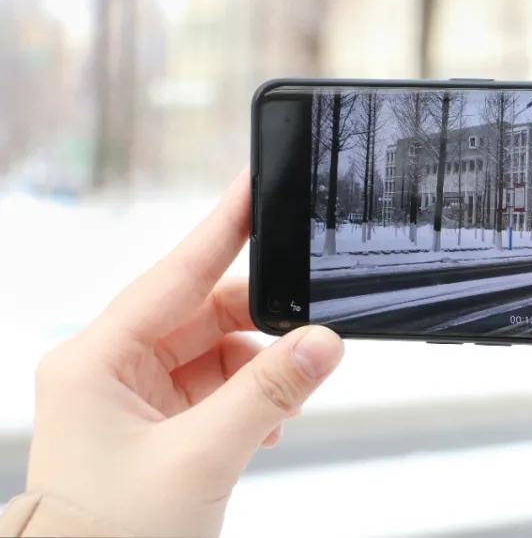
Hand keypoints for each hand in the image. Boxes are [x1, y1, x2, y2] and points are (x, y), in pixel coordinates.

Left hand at [26, 170, 343, 535]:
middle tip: (310, 326)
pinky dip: (249, 398)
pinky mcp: (154, 426)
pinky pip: (213, 388)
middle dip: (259, 325)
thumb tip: (322, 342)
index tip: (257, 187)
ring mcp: (131, 398)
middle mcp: (109, 369)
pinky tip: (269, 422)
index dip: (222, 229)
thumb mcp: (200, 459)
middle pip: (201, 314)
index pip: (174, 274)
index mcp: (95, 361)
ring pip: (214, 352)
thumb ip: (268, 392)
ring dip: (258, 372)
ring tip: (285, 403)